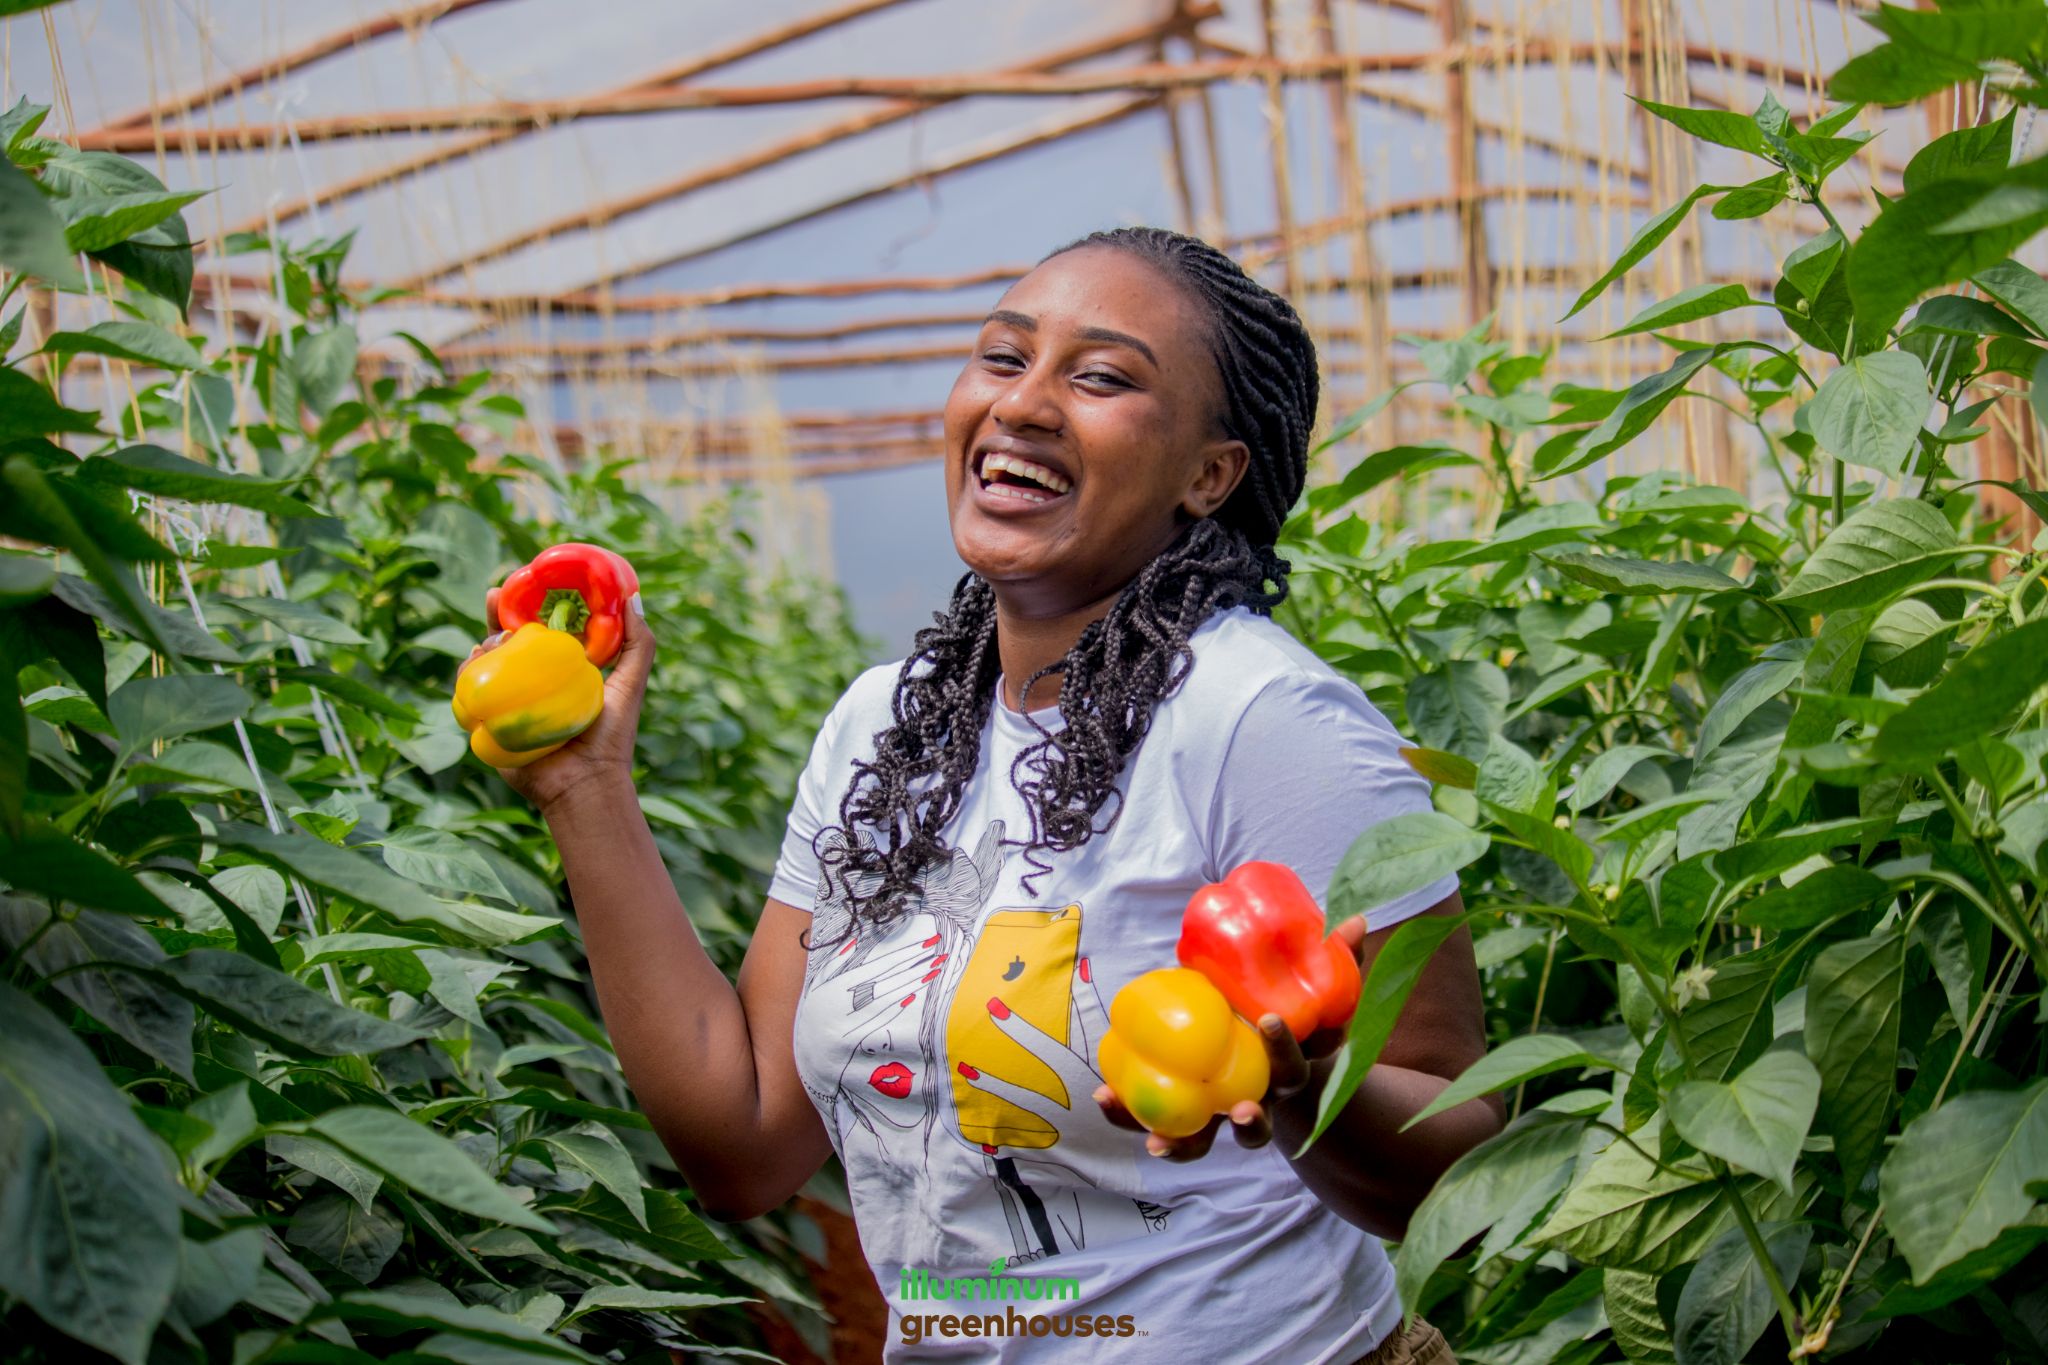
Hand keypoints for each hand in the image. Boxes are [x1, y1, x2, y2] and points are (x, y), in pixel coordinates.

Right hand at [456, 584, 655, 812]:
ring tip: (494, 639)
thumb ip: (638, 644)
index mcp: (561, 671)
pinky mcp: (488, 722)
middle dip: (495, 614)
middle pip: (506, 639)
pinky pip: (469, 692)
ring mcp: (508, 701)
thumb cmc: (611, 738)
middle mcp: (532, 683)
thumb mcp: (631, 685)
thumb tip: (633, 599)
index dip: (530, 605)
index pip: (542, 629)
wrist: (584, 784)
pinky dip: (466, 673)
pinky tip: (474, 660)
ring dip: (483, 641)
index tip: (526, 582)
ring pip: (485, 661)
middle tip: (493, 596)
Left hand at [1090, 916, 1369, 1159]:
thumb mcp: (1321, 996)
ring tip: (1155, 1141)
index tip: (1269, 1020)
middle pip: (1257, 1128)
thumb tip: (1357, 921)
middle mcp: (1259, 1105)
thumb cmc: (1296, 1023)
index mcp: (1290, 1076)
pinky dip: (1131, 1115)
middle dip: (1252, 1125)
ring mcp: (1219, 1118)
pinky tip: (1105, 1097)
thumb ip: (1340, 962)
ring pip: (1203, 1141)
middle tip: (1242, 1111)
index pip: (1294, 1068)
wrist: (1279, 1068)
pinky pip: (1159, 1122)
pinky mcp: (1185, 1116)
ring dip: (1180, 1144)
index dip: (1285, 1049)